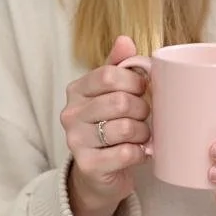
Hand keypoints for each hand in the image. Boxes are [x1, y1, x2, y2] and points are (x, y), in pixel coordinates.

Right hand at [61, 36, 150, 215]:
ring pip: (126, 127)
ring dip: (143, 132)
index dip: (134, 81)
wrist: (98, 175)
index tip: (144, 90)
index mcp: (76, 90)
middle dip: (142, 109)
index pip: (108, 74)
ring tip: (141, 136)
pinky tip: (138, 153)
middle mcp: (71, 114)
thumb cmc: (109, 128)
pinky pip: (126, 153)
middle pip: (120, 101)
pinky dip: (140, 153)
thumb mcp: (111, 94)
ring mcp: (76, 141)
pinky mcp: (88, 165)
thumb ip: (118, 66)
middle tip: (144, 117)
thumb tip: (125, 39)